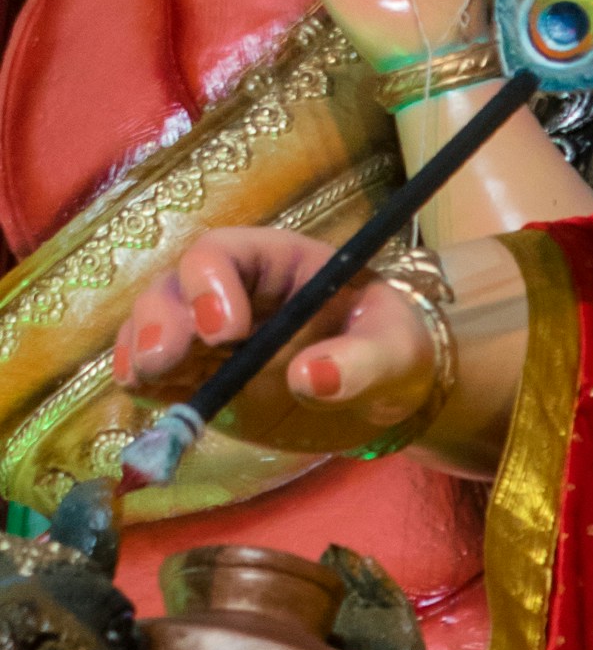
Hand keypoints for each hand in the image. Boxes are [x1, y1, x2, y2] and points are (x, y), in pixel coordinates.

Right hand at [117, 227, 435, 450]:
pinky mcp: (200, 378)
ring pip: (155, 326)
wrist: (384, 394)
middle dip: (162, 319)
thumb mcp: (395, 352)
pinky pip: (158, 374)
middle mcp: (231, 290)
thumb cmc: (392, 354)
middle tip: (163, 359)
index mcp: (278, 262)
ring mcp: (209, 335)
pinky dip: (143, 383)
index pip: (224, 253)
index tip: (224, 332)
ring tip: (144, 378)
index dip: (211, 282)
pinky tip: (142, 396)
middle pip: (175, 287)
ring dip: (141, 348)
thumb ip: (361, 361)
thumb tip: (310, 378)